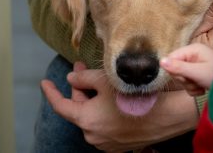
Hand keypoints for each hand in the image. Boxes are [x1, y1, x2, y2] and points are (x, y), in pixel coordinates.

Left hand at [40, 62, 197, 151]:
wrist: (168, 115)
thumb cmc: (136, 96)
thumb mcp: (107, 81)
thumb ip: (84, 78)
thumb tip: (71, 79)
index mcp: (86, 121)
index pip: (61, 106)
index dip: (52, 92)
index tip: (45, 82)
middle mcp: (93, 136)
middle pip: (79, 109)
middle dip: (79, 87)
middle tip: (81, 68)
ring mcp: (107, 143)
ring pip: (92, 117)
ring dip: (92, 99)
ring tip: (100, 81)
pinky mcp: (120, 144)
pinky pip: (105, 126)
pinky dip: (103, 111)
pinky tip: (111, 98)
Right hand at [160, 44, 212, 95]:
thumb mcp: (197, 72)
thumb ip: (179, 67)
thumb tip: (161, 62)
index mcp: (193, 49)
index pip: (172, 57)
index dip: (174, 70)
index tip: (184, 76)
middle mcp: (193, 55)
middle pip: (175, 69)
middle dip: (184, 79)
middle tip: (195, 81)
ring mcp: (195, 65)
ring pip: (181, 78)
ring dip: (190, 85)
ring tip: (201, 85)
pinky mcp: (197, 74)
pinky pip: (187, 83)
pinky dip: (194, 89)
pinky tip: (203, 88)